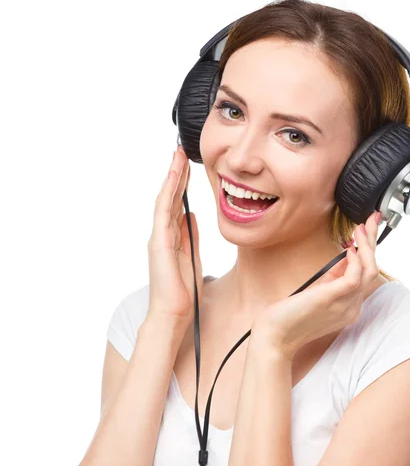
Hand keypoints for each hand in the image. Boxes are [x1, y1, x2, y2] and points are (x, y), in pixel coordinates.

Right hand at [146, 145, 203, 329]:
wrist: (174, 313)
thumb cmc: (183, 291)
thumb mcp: (193, 257)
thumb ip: (191, 236)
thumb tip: (191, 215)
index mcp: (172, 238)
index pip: (176, 205)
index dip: (181, 184)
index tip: (187, 167)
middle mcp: (162, 234)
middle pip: (169, 198)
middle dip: (176, 174)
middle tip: (181, 152)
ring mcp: (159, 237)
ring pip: (164, 200)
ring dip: (171, 177)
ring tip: (178, 156)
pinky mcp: (159, 242)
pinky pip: (163, 212)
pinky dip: (168, 193)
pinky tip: (174, 178)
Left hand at [251, 211, 380, 359]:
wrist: (275, 336)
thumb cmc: (290, 316)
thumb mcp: (318, 292)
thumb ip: (334, 277)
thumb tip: (347, 256)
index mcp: (349, 306)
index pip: (366, 275)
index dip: (369, 251)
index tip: (367, 230)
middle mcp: (352, 307)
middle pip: (372, 271)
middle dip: (373, 242)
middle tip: (371, 220)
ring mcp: (345, 305)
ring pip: (369, 272)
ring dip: (367, 246)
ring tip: (360, 229)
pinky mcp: (333, 300)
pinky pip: (355, 277)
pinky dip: (356, 260)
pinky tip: (349, 248)